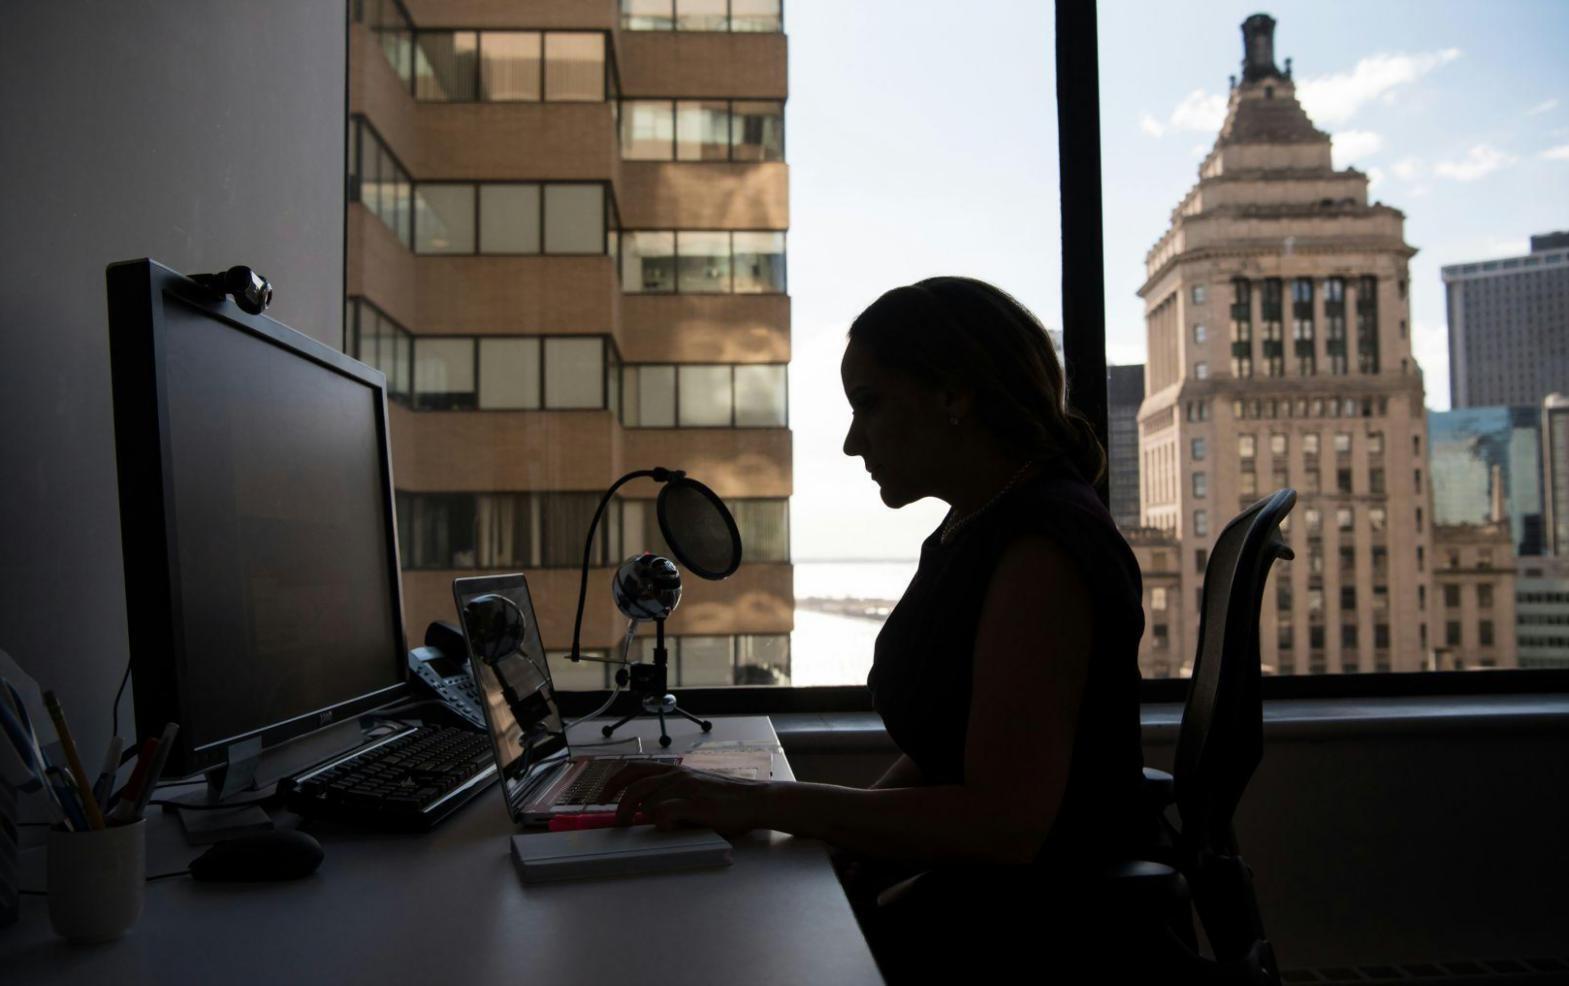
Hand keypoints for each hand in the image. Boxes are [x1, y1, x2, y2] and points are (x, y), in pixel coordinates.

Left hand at [601, 763, 768, 838]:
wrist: (754, 800)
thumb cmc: (726, 799)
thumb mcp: (694, 790)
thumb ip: (671, 795)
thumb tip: (645, 811)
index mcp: (675, 771)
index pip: (634, 769)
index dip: (613, 782)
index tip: (602, 798)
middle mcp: (676, 775)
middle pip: (634, 787)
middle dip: (619, 806)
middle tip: (617, 824)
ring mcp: (685, 788)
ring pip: (648, 803)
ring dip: (647, 818)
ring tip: (657, 828)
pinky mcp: (694, 804)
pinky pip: (663, 813)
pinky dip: (661, 823)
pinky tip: (672, 828)